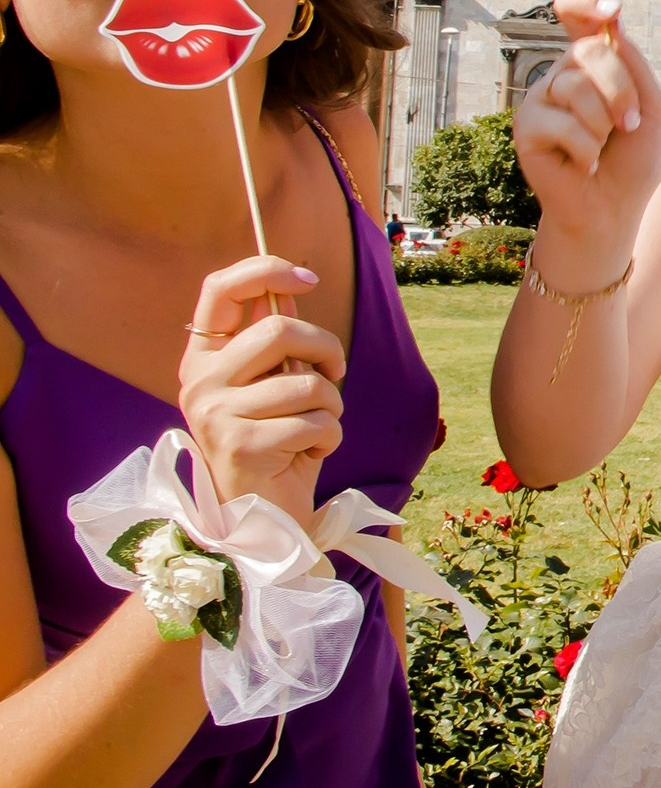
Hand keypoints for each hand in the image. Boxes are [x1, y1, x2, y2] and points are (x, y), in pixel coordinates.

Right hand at [177, 256, 346, 528]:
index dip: (265, 269)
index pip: (220, 289)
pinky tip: (308, 455)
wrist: (263, 517)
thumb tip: (291, 285)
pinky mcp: (240, 446)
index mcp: (203, 359)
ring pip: (308, 382)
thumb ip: (276, 343)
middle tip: (333, 374)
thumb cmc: (275, 444)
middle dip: (327, 350)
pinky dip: (329, 438)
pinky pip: (316, 422)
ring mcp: (215, 414)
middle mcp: (199, 381)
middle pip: (281, 328)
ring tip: (313, 430)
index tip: (309, 277)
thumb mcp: (273, 386)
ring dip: (331, 407)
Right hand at [512, 0, 660, 258]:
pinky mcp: (526, 125)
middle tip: (628, 124)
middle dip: (620, 89)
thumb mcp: (651, 107)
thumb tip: (612, 26)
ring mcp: (541, 97)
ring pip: (576, 85)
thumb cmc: (633, 158)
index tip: (611, 7)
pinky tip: (583, 164)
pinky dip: (585, 148)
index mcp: (592, 62)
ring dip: (604, 123)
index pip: (577, 13)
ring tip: (602, 147)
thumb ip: (634, 66)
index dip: (587, 0)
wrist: (614, 206)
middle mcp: (562, 73)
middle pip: (589, 51)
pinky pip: (562, 123)